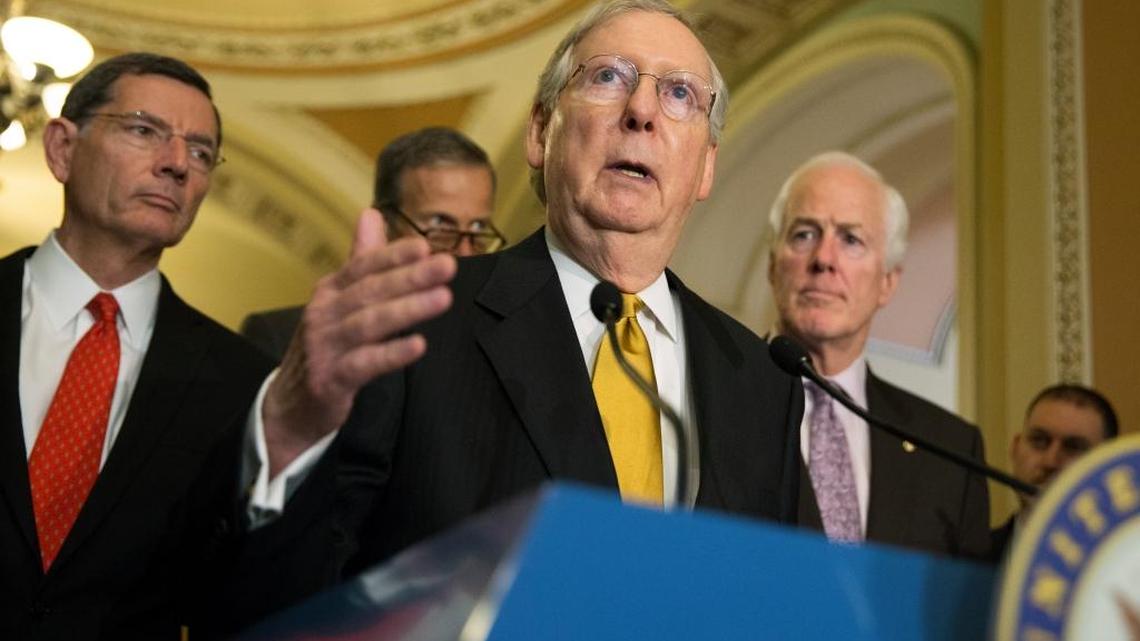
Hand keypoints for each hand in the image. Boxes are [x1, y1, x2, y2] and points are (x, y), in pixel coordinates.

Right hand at [262, 208, 455, 476]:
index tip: (424, 246)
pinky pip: (364, 364)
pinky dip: (391, 354)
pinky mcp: (330, 379)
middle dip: (410, 276)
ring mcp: (325, 347)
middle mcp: (324, 314)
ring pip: (369, 323)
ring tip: (443, 298)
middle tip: (446, 266)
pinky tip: (418, 346)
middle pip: (370, 291)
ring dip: (407, 309)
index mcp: (330, 291)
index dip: (393, 255)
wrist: (290, 404)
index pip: (363, 266)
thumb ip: (360, 259)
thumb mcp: (339, 300)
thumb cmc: (326, 346)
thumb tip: (372, 213)